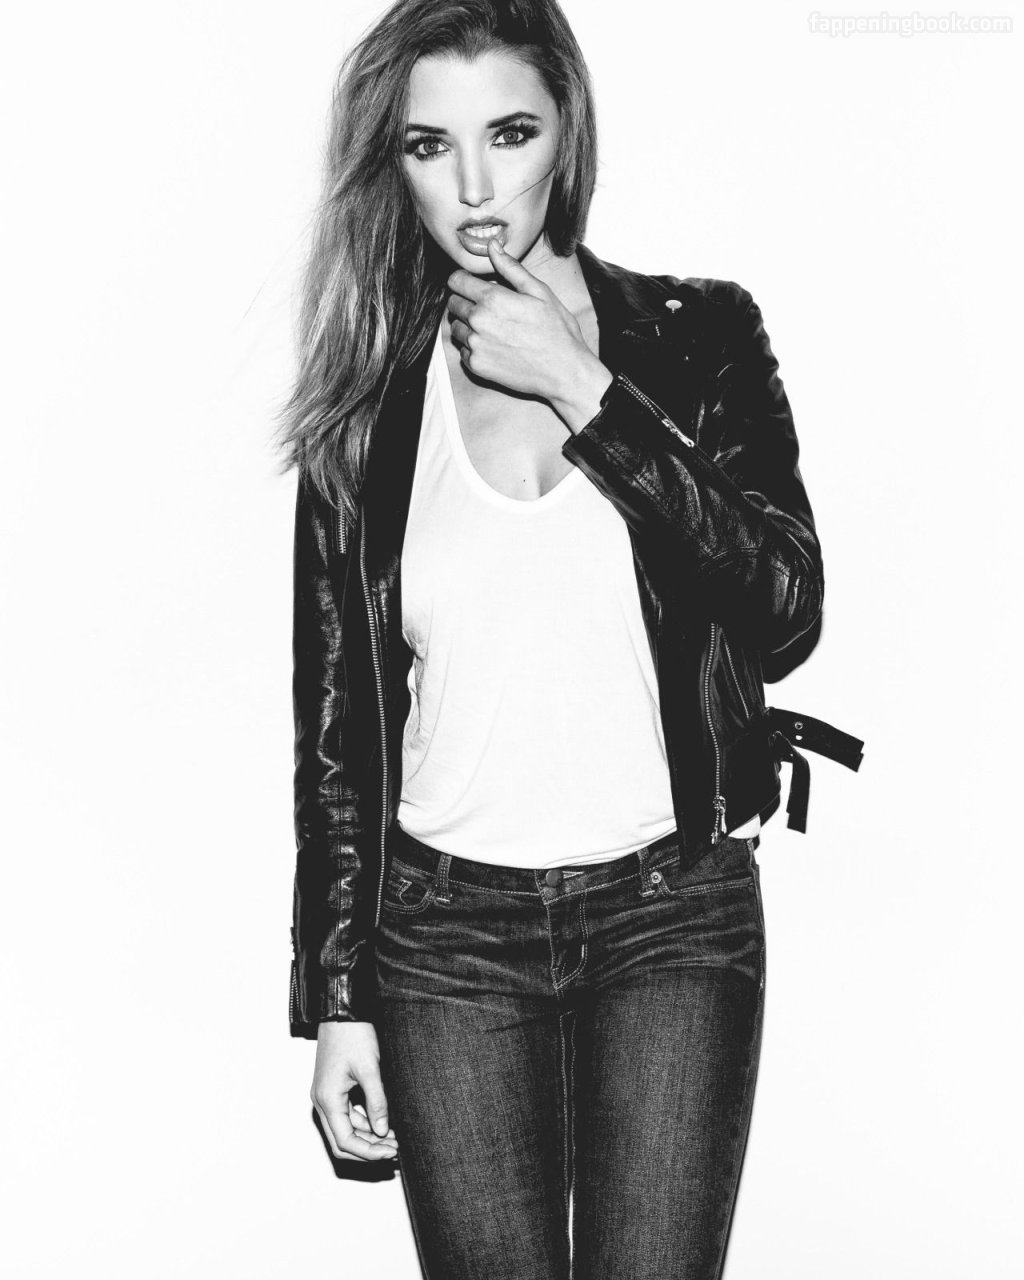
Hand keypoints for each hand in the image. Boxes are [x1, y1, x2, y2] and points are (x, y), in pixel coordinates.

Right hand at [311, 1021, 398, 1161]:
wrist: (342, 1010)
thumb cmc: (353, 1035)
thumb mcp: (370, 1069)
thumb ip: (377, 1102)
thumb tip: (382, 1132)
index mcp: (327, 1100)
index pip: (346, 1142)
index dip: (370, 1152)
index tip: (392, 1152)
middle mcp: (322, 1101)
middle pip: (342, 1141)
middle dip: (368, 1149)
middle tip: (394, 1150)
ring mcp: (327, 1095)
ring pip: (346, 1128)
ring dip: (368, 1136)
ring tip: (394, 1136)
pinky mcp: (334, 1088)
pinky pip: (347, 1114)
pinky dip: (364, 1121)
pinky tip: (383, 1121)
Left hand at [446, 237, 612, 430]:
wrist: (563, 371)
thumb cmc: (557, 330)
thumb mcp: (539, 292)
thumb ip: (511, 268)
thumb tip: (492, 245)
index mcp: (492, 299)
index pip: (456, 281)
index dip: (463, 280)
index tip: (472, 285)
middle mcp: (478, 321)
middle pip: (453, 304)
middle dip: (465, 302)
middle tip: (488, 309)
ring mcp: (475, 345)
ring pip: (455, 328)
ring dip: (467, 326)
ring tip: (492, 330)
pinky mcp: (476, 366)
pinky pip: (462, 351)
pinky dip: (473, 348)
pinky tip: (494, 347)